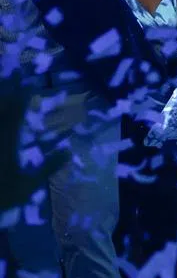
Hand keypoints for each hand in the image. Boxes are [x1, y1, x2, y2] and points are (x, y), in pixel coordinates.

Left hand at [0, 91, 68, 210]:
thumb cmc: (0, 199)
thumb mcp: (27, 187)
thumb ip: (47, 168)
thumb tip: (69, 151)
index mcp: (7, 143)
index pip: (15, 113)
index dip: (21, 97)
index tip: (28, 85)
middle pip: (1, 108)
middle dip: (6, 92)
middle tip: (13, 79)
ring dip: (2, 103)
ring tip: (5, 91)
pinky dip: (2, 120)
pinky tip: (4, 118)